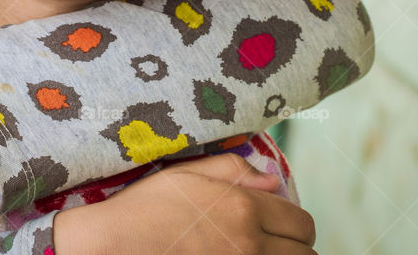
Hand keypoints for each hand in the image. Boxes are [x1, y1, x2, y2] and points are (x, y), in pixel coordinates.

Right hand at [53, 153, 316, 254]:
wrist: (112, 245)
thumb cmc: (145, 207)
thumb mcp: (187, 175)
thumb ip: (235, 171)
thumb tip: (273, 180)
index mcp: (244, 209)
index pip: (301, 223)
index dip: (293, 222)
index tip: (279, 223)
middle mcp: (249, 245)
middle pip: (305, 254)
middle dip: (294, 246)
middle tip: (273, 242)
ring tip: (260, 252)